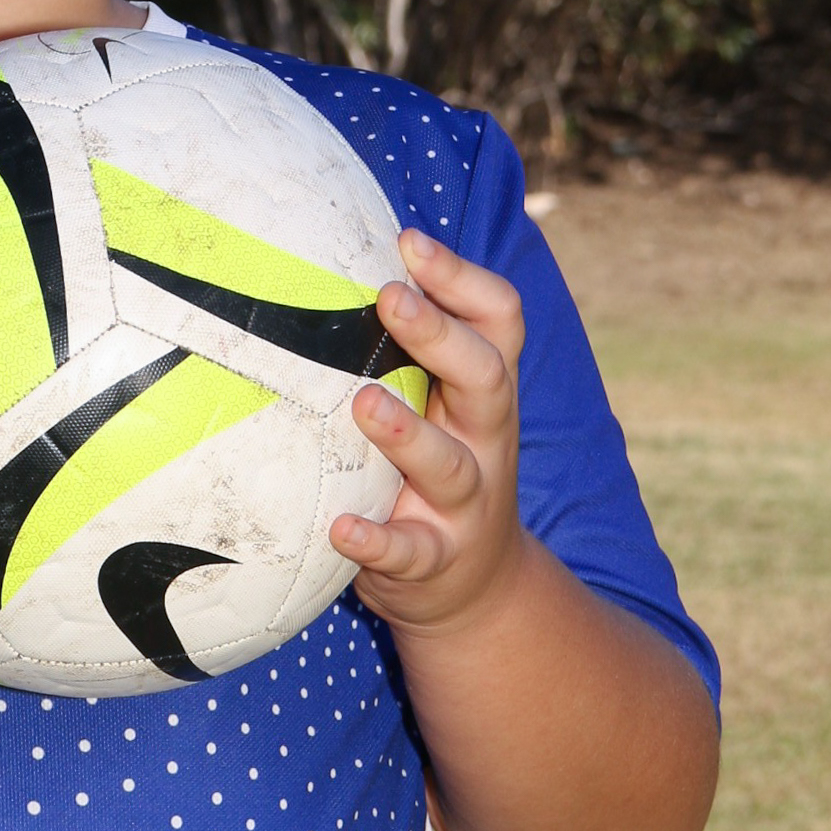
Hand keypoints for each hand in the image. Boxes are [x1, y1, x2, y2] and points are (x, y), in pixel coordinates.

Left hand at [329, 229, 526, 634]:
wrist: (479, 589)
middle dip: (441, 335)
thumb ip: (410, 351)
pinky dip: (377, 540)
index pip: (499, 321)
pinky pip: (410, 550)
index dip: (462, 277)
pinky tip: (340, 528)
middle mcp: (486, 438)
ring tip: (364, 404)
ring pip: (450, 465)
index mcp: (484, 391)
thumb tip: (332, 264)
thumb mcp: (440, 406)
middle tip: (390, 299)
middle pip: (485, 377)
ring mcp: (466, 503)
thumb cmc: (436, 469)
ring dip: (409, 434)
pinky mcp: (436, 559)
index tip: (407, 241)